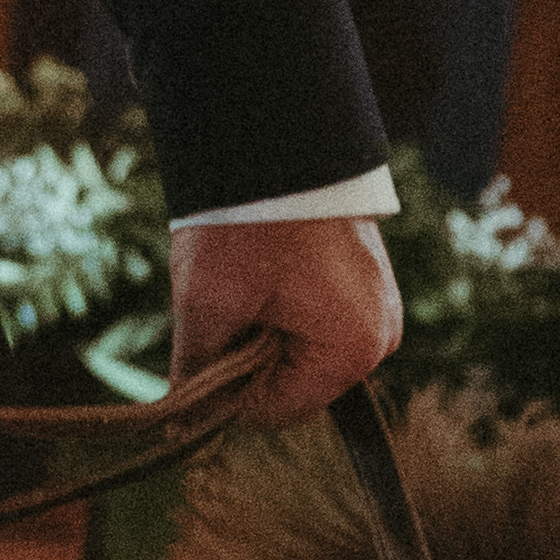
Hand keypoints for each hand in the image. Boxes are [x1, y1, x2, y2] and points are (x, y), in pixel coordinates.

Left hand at [162, 203, 403, 429]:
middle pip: (293, 382)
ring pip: (300, 349)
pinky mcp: (368, 281)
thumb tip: (178, 423)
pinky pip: (316, 317)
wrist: (279, 136)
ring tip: (243, 279)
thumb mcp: (207, 302)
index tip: (201, 348)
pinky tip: (262, 269)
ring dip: (262, 329)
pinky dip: (281, 305)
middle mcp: (381, 336)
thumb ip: (196, 370)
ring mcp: (380, 306)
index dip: (226, 393)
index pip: (275, 412)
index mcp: (353, 351)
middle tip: (223, 303)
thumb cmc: (247, 221)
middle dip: (248, 356)